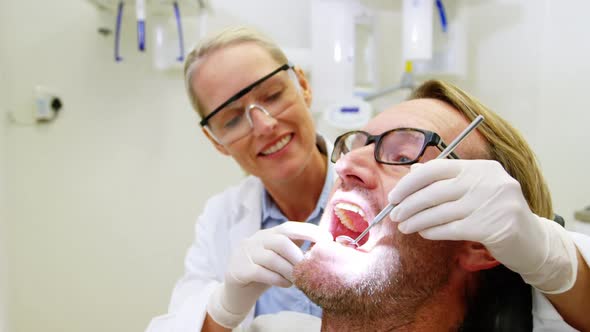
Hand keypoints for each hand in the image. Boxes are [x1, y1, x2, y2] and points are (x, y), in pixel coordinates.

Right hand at [206, 221, 331, 327]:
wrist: (236, 292)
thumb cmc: (264, 273)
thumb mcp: (280, 258)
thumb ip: (295, 250)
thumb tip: (323, 248)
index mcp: (268, 234)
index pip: (289, 227)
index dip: (309, 231)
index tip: (327, 240)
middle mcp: (256, 240)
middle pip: (280, 241)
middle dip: (298, 255)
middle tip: (308, 269)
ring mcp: (245, 254)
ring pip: (271, 258)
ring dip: (289, 270)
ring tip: (298, 280)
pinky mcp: (238, 270)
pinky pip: (260, 273)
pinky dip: (277, 279)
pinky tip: (285, 284)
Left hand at [387, 159, 577, 292]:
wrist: (533, 241)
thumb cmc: (496, 212)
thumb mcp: (475, 189)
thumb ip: (446, 179)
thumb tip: (412, 171)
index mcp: (480, 167)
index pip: (436, 168)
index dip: (410, 183)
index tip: (395, 196)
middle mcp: (486, 181)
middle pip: (433, 192)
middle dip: (408, 205)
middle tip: (394, 215)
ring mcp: (490, 204)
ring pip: (439, 212)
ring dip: (416, 221)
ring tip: (404, 227)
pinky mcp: (490, 227)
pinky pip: (449, 229)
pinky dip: (432, 231)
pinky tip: (423, 233)